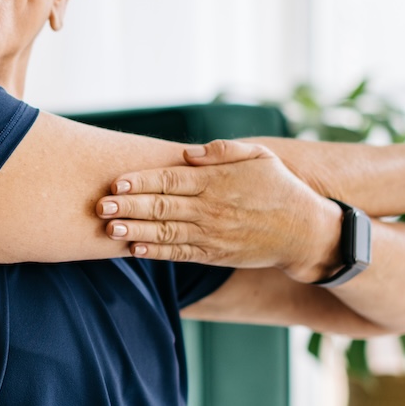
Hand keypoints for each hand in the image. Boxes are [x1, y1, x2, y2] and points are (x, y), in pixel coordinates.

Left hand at [95, 139, 341, 279]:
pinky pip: (180, 254)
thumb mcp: (259, 156)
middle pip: (161, 207)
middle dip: (128, 207)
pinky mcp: (215, 255)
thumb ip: (222, 150)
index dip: (140, 181)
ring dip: (135, 232)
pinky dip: (157, 252)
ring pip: (166, 233)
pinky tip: (135, 250)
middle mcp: (211, 208)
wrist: (304, 232)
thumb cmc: (279, 187)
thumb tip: (188, 152)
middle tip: (100, 206)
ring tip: (109, 229)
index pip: (170, 179)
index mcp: (216, 181)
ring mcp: (212, 234)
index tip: (116, 183)